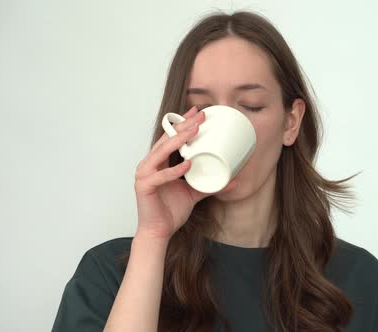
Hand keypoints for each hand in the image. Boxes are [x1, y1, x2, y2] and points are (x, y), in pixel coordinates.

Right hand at [133, 106, 236, 239]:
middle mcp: (149, 165)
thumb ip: (210, 185)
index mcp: (158, 163)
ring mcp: (144, 175)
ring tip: (194, 132)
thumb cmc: (170, 211)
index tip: (196, 112)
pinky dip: (174, 171)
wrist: (159, 232)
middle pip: (166, 139)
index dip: (182, 123)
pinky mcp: (144, 187)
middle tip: (200, 116)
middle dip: (183, 126)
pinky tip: (187, 164)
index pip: (169, 137)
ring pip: (161, 152)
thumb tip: (233, 179)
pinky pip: (161, 177)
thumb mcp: (194, 193)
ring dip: (178, 141)